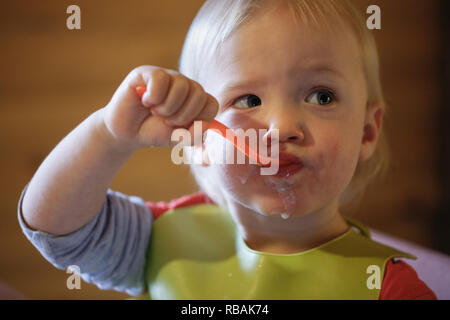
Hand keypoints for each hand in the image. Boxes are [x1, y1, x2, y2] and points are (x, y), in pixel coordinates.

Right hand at [101, 65, 217, 150]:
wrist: (127, 133)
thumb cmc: (154, 132)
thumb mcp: (178, 139)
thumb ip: (196, 135)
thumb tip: (204, 124)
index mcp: (195, 99)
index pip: (212, 104)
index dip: (199, 120)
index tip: (183, 128)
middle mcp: (184, 85)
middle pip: (199, 93)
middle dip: (183, 115)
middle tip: (166, 121)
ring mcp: (167, 76)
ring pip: (182, 85)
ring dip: (168, 107)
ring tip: (156, 112)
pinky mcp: (148, 72)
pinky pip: (160, 78)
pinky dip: (154, 97)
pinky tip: (144, 101)